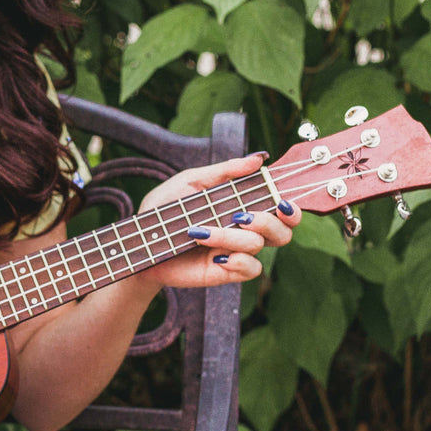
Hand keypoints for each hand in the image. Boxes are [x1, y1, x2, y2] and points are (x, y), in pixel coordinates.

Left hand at [137, 155, 299, 289]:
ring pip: (259, 245)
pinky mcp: (225, 272)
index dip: (292, 207)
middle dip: (268, 221)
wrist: (139, 241)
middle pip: (283, 231)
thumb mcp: (190, 182)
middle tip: (241, 215)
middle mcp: (244, 231)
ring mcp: (235, 252)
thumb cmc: (164, 209)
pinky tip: (217, 257)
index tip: (280, 200)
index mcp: (242, 206)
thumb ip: (224, 171)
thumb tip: (258, 159)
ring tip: (201, 232)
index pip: (282, 209)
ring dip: (232, 236)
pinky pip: (251, 269)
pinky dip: (239, 261)